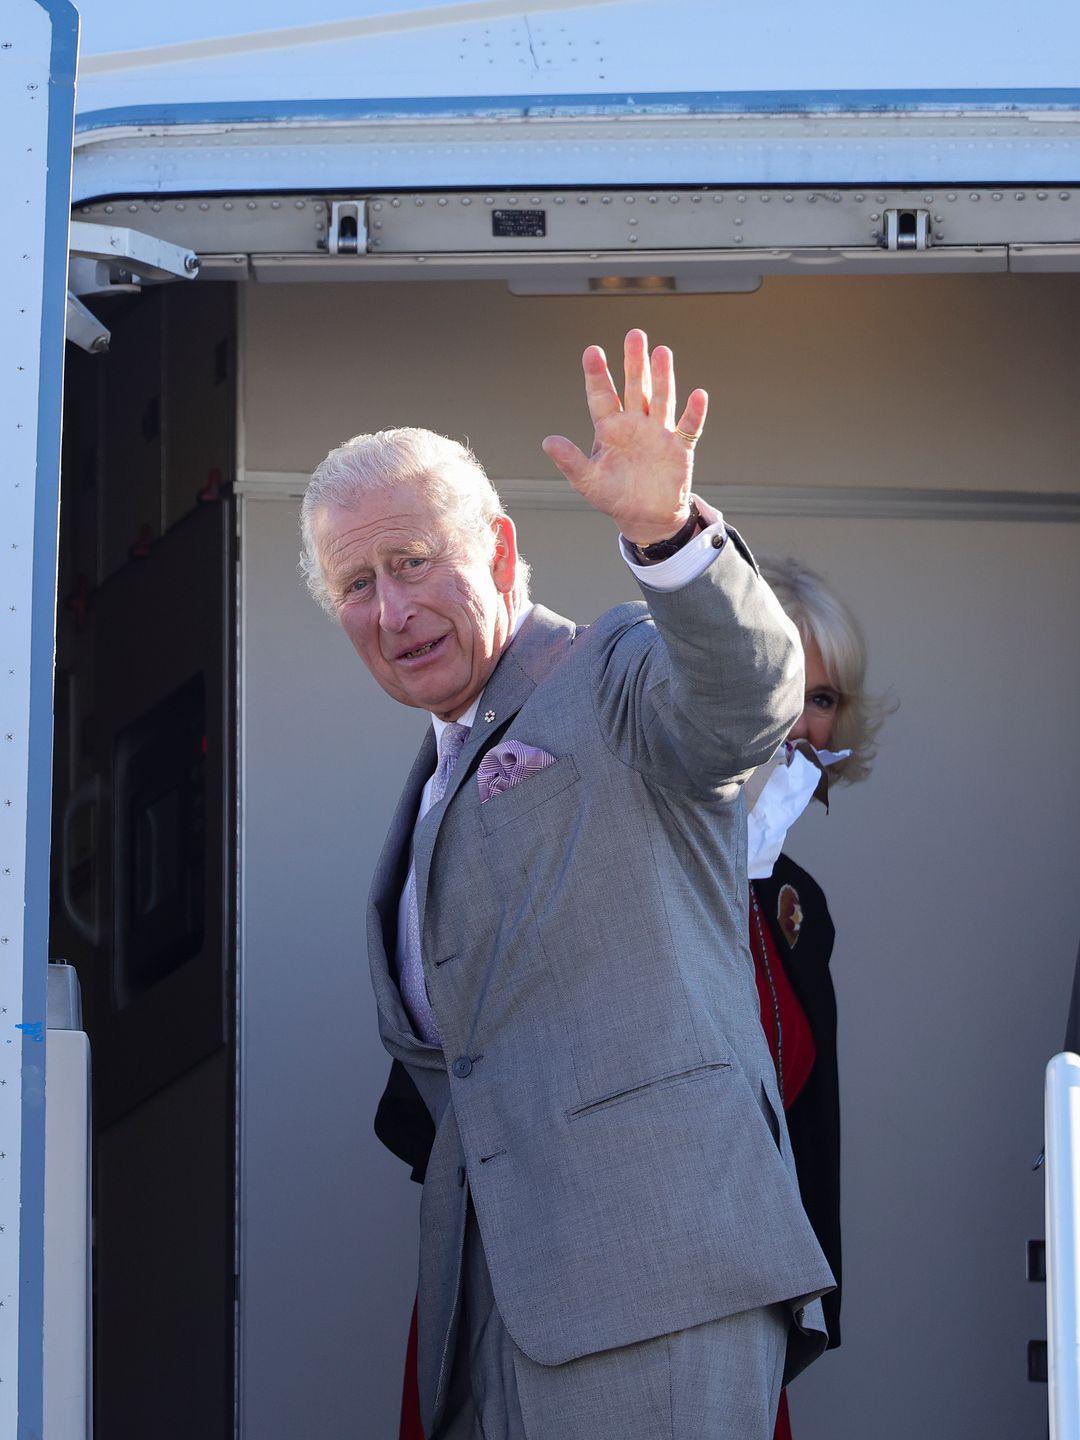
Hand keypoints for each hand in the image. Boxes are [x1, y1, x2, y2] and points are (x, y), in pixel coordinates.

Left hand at [541, 329, 707, 543]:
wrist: (645, 517)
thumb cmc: (613, 496)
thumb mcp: (587, 481)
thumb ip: (570, 460)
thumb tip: (547, 442)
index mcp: (609, 428)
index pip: (602, 395)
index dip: (597, 374)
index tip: (592, 352)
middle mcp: (635, 423)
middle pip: (635, 387)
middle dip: (634, 362)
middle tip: (635, 335)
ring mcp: (659, 433)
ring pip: (661, 398)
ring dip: (662, 377)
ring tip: (661, 352)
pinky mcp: (680, 448)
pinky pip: (688, 427)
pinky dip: (693, 413)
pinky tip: (697, 395)